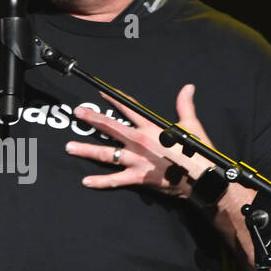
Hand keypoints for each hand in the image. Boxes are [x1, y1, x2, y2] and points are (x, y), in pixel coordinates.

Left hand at [66, 85, 215, 194]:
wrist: (201, 176)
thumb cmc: (197, 151)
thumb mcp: (191, 124)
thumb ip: (184, 105)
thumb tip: (188, 87)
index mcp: (151, 127)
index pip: (129, 109)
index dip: (115, 99)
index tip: (101, 93)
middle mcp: (139, 141)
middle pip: (111, 127)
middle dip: (92, 119)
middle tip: (77, 113)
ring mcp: (136, 160)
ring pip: (107, 154)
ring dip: (87, 150)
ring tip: (69, 147)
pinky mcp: (138, 178)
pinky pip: (116, 180)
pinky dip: (101, 182)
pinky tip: (85, 181)